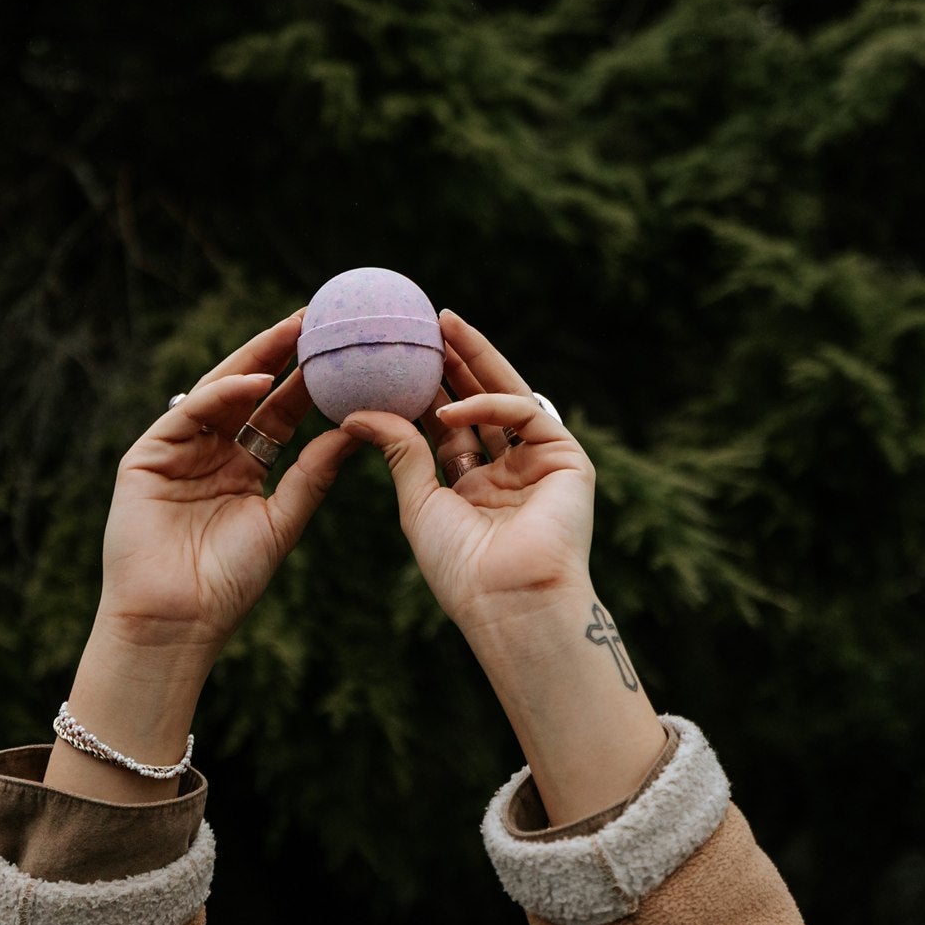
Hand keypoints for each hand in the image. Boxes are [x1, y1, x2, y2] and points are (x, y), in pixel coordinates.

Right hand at [97, 310, 354, 656]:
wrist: (177, 621)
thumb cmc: (229, 582)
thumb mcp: (282, 521)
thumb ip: (312, 475)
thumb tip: (354, 432)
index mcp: (244, 467)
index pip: (280, 412)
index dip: (309, 381)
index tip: (343, 352)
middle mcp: (210, 452)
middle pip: (250, 392)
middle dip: (281, 354)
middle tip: (317, 319)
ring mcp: (177, 450)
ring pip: (219, 392)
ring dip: (255, 360)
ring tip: (293, 332)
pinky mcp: (147, 455)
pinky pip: (188, 413)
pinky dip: (222, 394)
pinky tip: (257, 381)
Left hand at [341, 311, 665, 824]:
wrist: (507, 601)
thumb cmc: (461, 568)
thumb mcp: (419, 501)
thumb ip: (400, 450)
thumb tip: (357, 410)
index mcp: (475, 488)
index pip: (449, 426)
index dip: (425, 391)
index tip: (397, 358)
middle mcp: (510, 472)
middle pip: (479, 403)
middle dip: (454, 363)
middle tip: (426, 324)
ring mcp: (540, 463)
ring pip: (507, 396)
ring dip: (476, 361)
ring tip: (443, 326)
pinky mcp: (568, 459)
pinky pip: (528, 413)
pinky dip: (491, 404)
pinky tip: (453, 406)